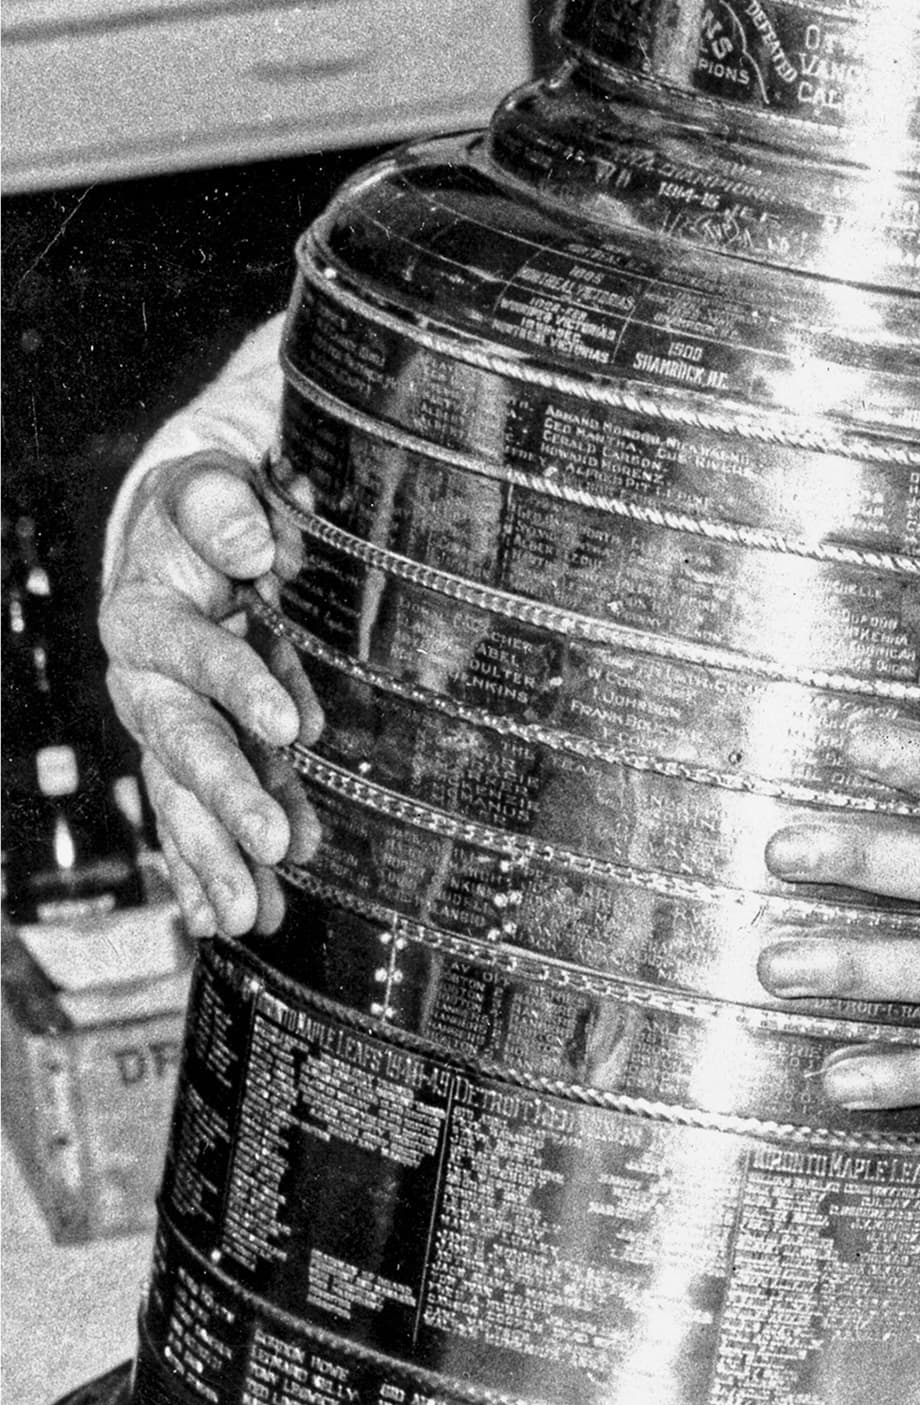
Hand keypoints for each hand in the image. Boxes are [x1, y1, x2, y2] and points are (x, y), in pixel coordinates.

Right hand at [99, 452, 319, 938]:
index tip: (291, 727)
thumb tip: (256, 542)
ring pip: (183, 799)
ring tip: (249, 915)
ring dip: (218, 857)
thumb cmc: (206, 504)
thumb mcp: (208, 485)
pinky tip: (235, 919)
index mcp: (145, 614)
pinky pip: (192, 817)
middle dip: (227, 801)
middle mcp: (143, 682)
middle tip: (274, 849)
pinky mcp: (183, 753)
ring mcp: (162, 725)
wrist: (180, 528)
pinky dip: (211, 868)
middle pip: (183, 745)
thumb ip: (222, 506)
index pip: (197, 653)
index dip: (241, 686)